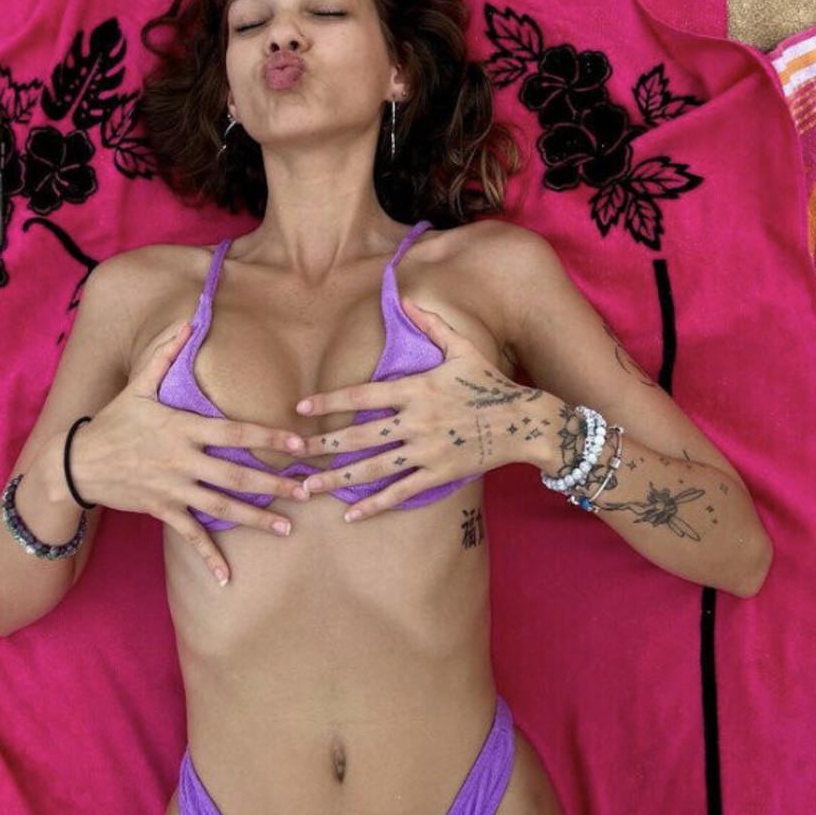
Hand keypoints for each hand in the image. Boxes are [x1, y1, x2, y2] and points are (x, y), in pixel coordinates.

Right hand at [62, 318, 311, 587]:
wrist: (75, 464)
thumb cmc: (112, 421)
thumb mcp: (137, 385)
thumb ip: (164, 355)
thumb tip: (187, 321)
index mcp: (182, 429)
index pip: (234, 433)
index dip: (268, 438)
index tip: (299, 443)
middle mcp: (182, 461)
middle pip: (236, 476)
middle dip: (275, 485)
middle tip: (307, 491)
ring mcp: (173, 489)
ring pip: (221, 508)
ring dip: (256, 519)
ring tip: (286, 526)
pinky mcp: (163, 511)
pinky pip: (190, 536)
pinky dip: (209, 558)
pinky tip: (228, 578)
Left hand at [292, 297, 538, 522]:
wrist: (523, 420)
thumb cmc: (489, 381)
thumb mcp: (462, 347)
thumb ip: (431, 325)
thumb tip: (405, 299)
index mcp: (416, 389)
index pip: (362, 397)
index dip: (329, 402)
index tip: (302, 409)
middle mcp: (416, 421)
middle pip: (359, 437)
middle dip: (323, 446)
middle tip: (293, 452)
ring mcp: (426, 450)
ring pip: (374, 468)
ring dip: (338, 480)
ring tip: (308, 488)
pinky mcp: (438, 473)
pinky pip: (401, 492)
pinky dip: (374, 505)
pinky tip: (350, 515)